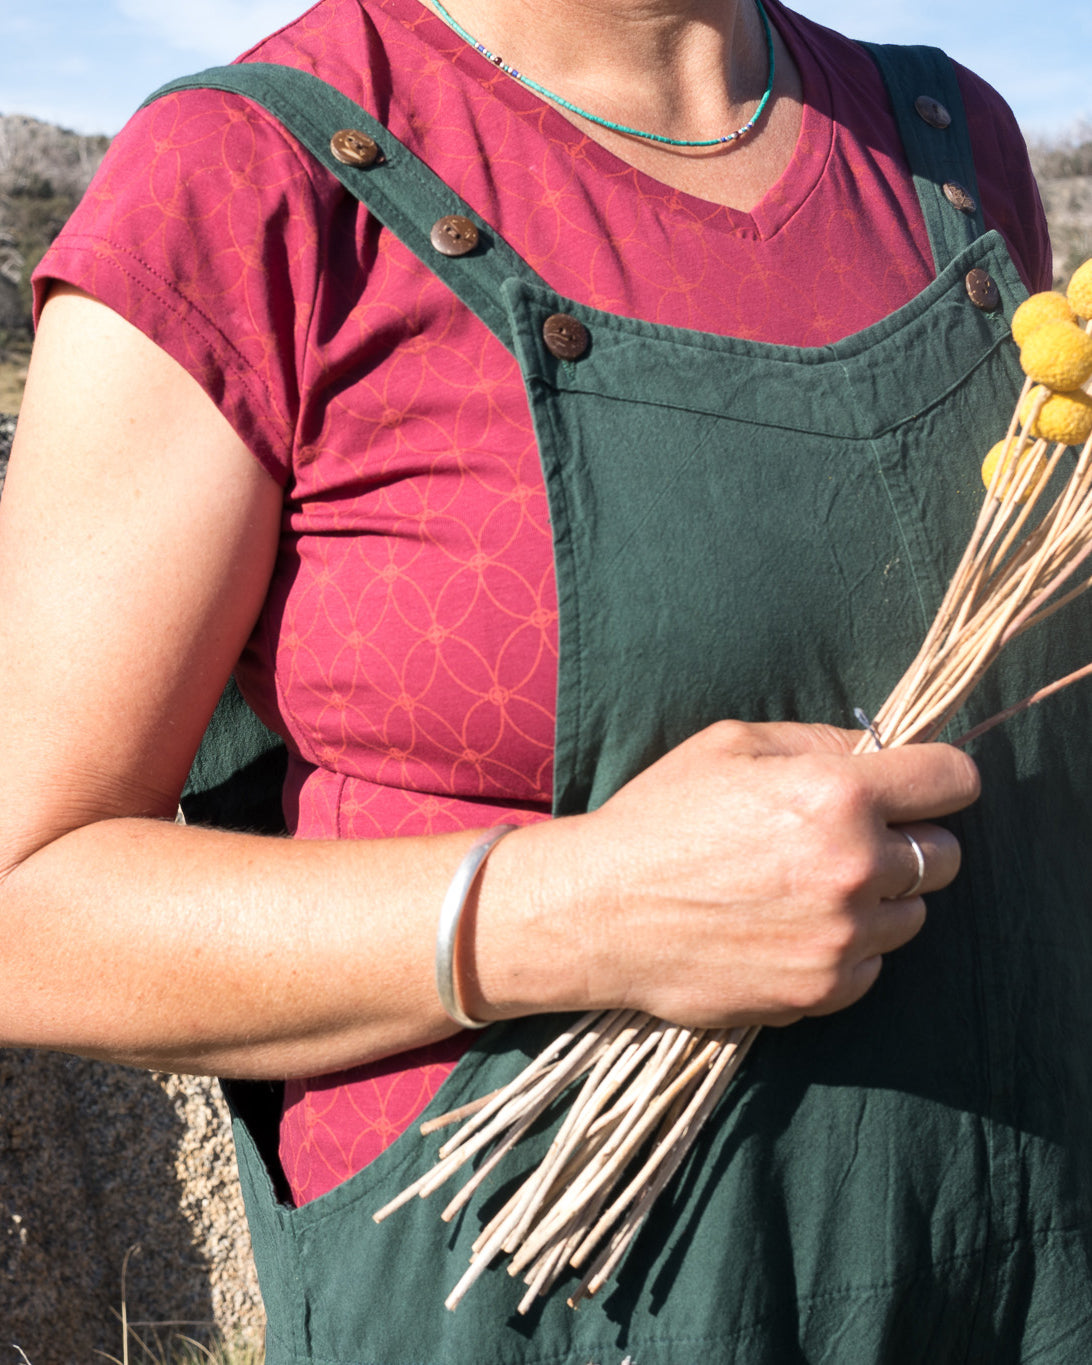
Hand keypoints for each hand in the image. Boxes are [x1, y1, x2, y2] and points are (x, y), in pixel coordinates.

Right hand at [486, 720, 978, 1028]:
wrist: (597, 912)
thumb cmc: (658, 817)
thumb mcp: (730, 745)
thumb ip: (820, 741)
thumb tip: (879, 751)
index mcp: (837, 794)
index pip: (954, 778)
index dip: (938, 776)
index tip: (918, 783)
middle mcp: (854, 868)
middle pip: (946, 853)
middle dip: (908, 839)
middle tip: (848, 838)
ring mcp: (842, 938)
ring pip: (914, 914)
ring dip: (879, 898)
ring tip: (810, 887)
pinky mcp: (822, 991)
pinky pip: (874, 965)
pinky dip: (849, 948)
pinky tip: (792, 928)